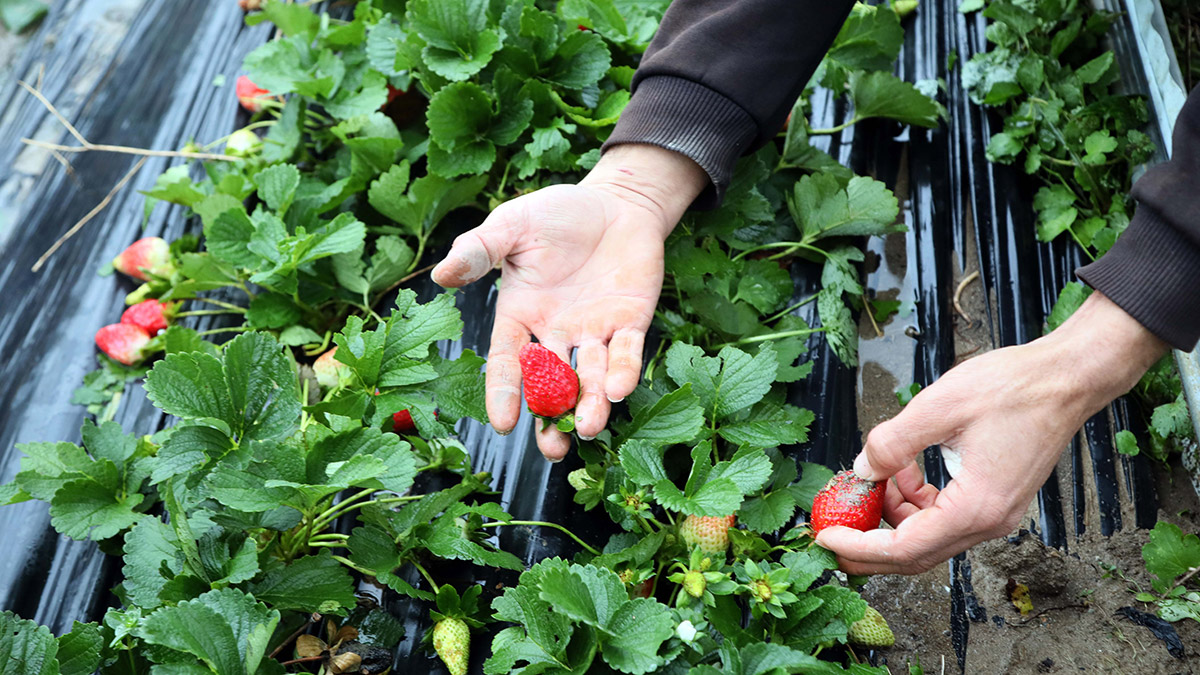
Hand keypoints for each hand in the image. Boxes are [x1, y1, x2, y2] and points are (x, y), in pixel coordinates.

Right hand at [432, 145, 706, 459]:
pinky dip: (623, 372)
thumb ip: (480, 250)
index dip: (505, 392)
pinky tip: (618, 390)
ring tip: (590, 427)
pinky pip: (627, 354)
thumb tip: (440, 275)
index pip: (509, 362)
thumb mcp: (513, 226)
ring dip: (591, 404)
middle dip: (552, 417)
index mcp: (521, 317)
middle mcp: (556, 334)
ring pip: (590, 378)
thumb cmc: (558, 214)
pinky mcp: (631, 323)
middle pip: (551, 385)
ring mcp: (595, 332)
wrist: (616, 203)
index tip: (501, 423)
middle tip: (553, 449)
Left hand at [816, 292, 1166, 573]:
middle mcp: (989, 522)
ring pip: (928, 534)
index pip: (906, 547)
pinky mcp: (993, 499)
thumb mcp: (939, 407)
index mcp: (977, 508)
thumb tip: (861, 470)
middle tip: (829, 529)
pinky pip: (943, 515)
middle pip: (916, 553)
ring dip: (891, 515)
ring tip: (869, 479)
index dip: (860, 547)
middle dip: (868, 544)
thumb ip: (893, 443)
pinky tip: (900, 471)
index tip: (824, 538)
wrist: (1067, 378)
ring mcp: (994, 513)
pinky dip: (914, 500)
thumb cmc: (1014, 388)